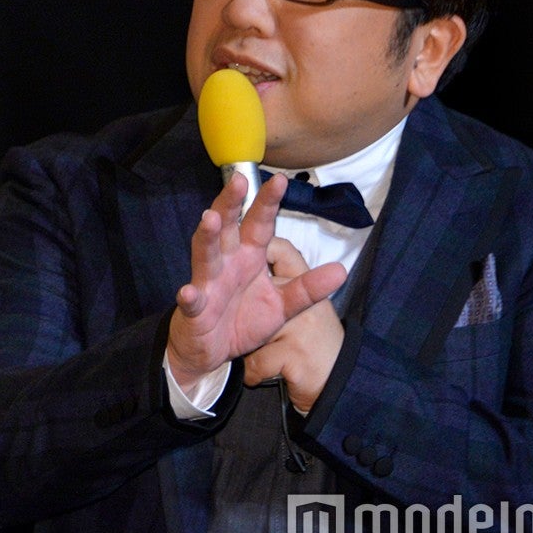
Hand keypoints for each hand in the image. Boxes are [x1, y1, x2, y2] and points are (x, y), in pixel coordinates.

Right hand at [167, 172, 345, 394]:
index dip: (268, 203)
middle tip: (239, 181)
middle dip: (230, 204)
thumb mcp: (283, 305)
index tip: (280, 181)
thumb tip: (342, 270)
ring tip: (210, 219)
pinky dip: (190, 296)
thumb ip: (308, 287)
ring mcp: (208, 283)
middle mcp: (227, 263)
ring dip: (207, 237)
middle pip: (227, 228)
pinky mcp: (195, 309)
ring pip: (205, 255)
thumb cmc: (244, 319)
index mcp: (249, 257)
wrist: (212, 351)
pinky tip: (190, 292)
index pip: (260, 225)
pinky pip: (192, 301)